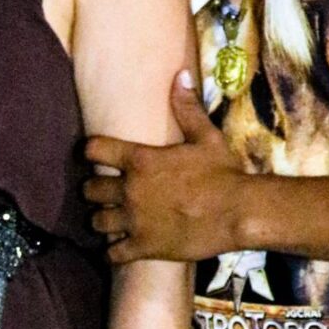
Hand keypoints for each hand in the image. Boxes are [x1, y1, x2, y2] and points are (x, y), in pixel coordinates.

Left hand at [85, 70, 244, 263]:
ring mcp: (134, 221)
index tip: (95, 155)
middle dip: (95, 190)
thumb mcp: (206, 136)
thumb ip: (187, 108)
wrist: (238, 211)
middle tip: (106, 192)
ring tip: (111, 220)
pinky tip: (120, 248)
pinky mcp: (143, 247)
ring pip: (96, 221)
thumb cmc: (223, 172)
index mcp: (140, 160)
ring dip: (102, 219)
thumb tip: (181, 75)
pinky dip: (113, 252)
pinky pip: (112, 254)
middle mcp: (130, 190)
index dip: (91, 152)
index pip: (94, 150)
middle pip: (89, 190)